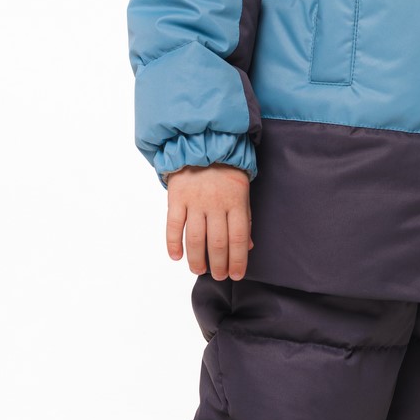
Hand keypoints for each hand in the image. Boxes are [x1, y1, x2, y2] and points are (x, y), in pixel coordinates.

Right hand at [164, 163, 254, 280]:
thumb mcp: (242, 192)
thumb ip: (244, 219)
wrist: (201, 144)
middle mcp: (215, 204)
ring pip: (195, 238)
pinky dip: (173, 243)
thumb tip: (247, 247)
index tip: (236, 274)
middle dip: (218, 264)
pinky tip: (177, 257)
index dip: (237, 260)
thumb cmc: (225, 171)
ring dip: (197, 259)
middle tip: (218, 276)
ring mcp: (194, 201)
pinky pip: (173, 225)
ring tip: (199, 270)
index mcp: (235, 202)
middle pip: (217, 242)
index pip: (238, 238)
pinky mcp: (176, 198)